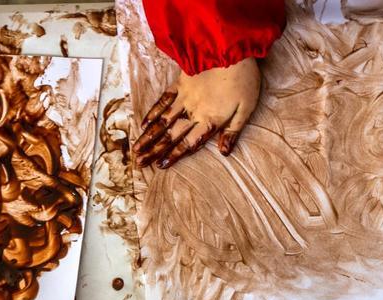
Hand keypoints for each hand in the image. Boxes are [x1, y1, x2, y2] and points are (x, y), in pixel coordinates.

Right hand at [132, 57, 260, 169]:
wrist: (232, 49)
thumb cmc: (243, 80)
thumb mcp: (246, 108)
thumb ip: (233, 131)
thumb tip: (223, 152)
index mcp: (210, 119)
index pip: (189, 143)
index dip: (174, 155)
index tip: (160, 166)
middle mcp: (194, 111)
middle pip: (171, 135)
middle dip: (154, 150)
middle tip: (139, 163)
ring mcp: (185, 97)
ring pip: (163, 120)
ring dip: (149, 136)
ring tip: (136, 148)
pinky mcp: (181, 83)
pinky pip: (164, 100)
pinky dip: (153, 112)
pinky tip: (143, 124)